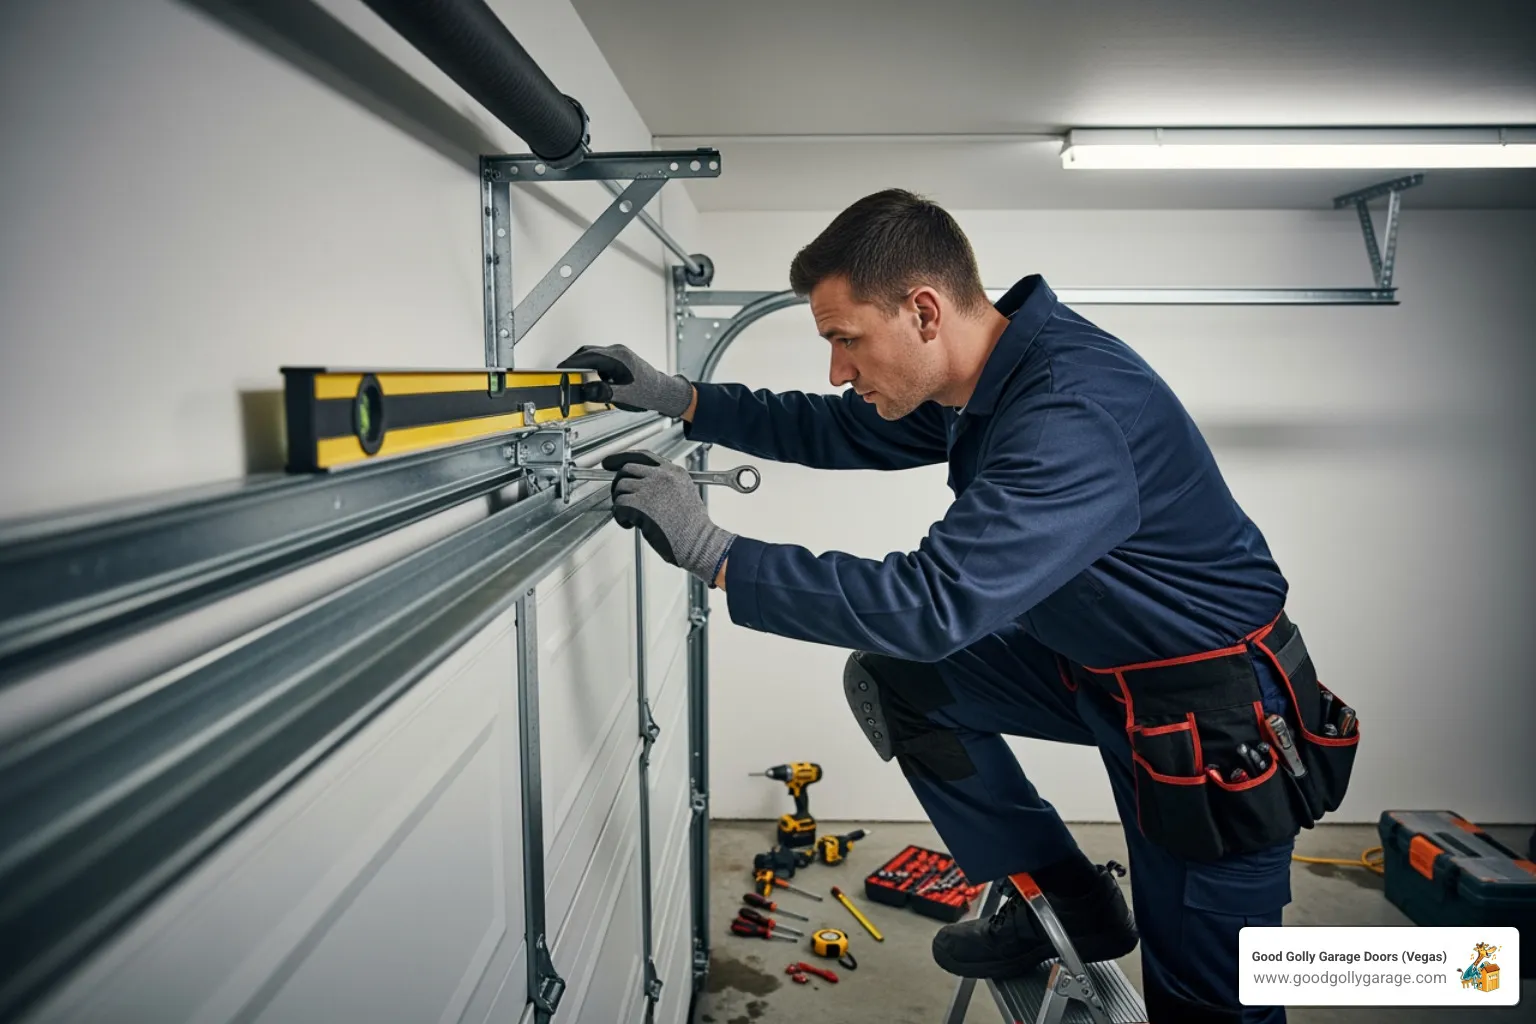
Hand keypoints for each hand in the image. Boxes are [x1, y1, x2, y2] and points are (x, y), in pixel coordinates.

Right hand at [558, 344, 692, 417]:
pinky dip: (592, 367)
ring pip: (593, 355)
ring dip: (583, 365)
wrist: (663, 392)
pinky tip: (593, 379)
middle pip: (588, 352)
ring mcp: (620, 354)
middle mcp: (618, 352)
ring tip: (577, 378)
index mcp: (618, 358)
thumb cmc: (648, 393)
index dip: (571, 363)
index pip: (588, 356)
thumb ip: (603, 392)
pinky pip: (600, 359)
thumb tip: (587, 390)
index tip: (560, 369)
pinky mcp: (621, 359)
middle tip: (564, 374)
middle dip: (574, 362)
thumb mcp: (623, 396)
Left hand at [603, 450, 734, 585]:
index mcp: (674, 472)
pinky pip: (618, 505)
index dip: (622, 457)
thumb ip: (666, 484)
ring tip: (630, 516)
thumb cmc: (693, 526)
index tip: (610, 462)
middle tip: (619, 496)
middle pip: (627, 469)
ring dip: (620, 502)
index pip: (644, 456)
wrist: (698, 541)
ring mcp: (650, 488)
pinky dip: (620, 517)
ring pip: (620, 487)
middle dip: (618, 483)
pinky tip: (630, 524)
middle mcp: (662, 476)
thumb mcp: (685, 493)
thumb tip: (642, 485)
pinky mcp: (639, 504)